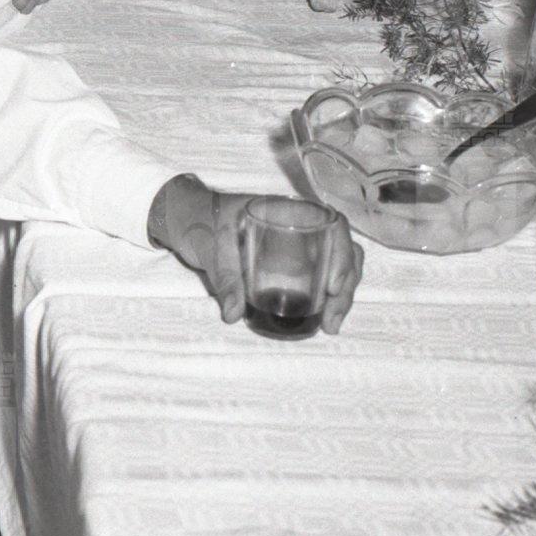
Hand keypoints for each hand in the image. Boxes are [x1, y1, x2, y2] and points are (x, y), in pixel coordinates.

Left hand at [146, 175, 362, 332]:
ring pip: (337, 263)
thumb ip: (224, 278)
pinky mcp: (292, 262)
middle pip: (343, 248)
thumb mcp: (212, 247)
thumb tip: (233, 314)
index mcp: (286, 211)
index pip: (332, 223)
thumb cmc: (202, 222)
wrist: (187, 220)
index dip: (343, 252)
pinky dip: (329, 295)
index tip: (333, 285)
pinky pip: (321, 273)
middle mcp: (299, 225)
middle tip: (332, 318)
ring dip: (342, 293)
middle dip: (347, 284)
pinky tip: (324, 318)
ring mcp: (299, 243)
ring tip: (331, 324)